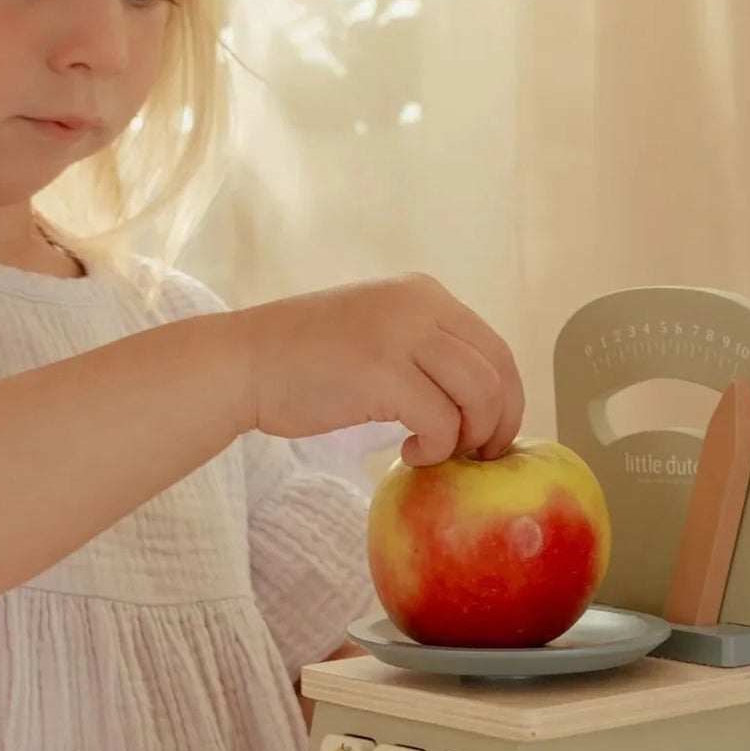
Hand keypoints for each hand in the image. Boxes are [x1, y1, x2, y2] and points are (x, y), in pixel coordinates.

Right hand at [233, 273, 523, 467]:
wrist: (242, 362)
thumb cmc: (304, 361)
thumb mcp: (378, 333)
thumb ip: (424, 350)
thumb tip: (479, 401)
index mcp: (423, 294)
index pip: (495, 347)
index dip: (507, 398)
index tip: (493, 434)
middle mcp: (419, 305)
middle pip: (498, 370)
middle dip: (499, 422)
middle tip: (480, 456)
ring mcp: (401, 335)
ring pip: (479, 395)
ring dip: (469, 436)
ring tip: (438, 453)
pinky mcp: (382, 373)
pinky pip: (440, 422)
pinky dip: (434, 448)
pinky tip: (406, 454)